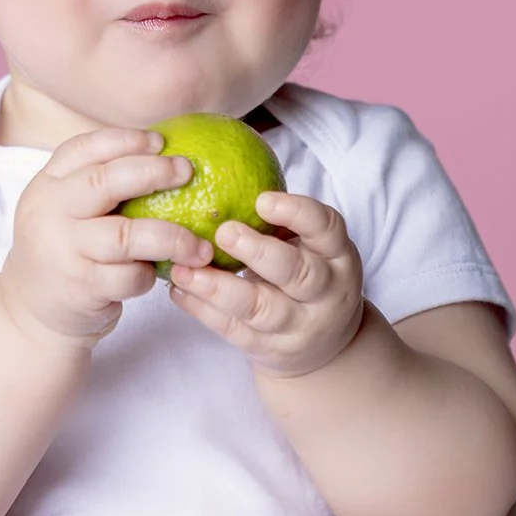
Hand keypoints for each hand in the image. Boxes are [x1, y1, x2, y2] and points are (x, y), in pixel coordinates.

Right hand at [0, 128, 215, 350]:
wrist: (31, 311)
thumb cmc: (65, 249)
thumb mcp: (65, 209)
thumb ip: (96, 182)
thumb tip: (163, 151)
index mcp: (47, 185)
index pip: (82, 148)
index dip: (125, 139)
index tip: (161, 141)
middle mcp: (49, 213)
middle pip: (103, 182)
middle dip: (153, 172)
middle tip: (187, 171)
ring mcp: (63, 251)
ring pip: (126, 236)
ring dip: (171, 237)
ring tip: (199, 245)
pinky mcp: (80, 287)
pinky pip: (129, 276)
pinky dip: (149, 274)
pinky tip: (158, 273)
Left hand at [167, 191, 364, 378]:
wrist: (325, 348)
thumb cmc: (308, 275)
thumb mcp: (312, 246)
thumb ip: (281, 218)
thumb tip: (219, 165)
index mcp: (338, 256)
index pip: (326, 229)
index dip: (297, 213)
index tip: (262, 199)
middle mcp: (326, 292)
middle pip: (298, 273)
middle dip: (260, 253)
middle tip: (223, 232)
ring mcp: (300, 326)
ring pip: (261, 309)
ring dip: (218, 287)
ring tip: (182, 268)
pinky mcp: (270, 350)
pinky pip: (234, 332)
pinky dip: (203, 311)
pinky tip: (178, 290)